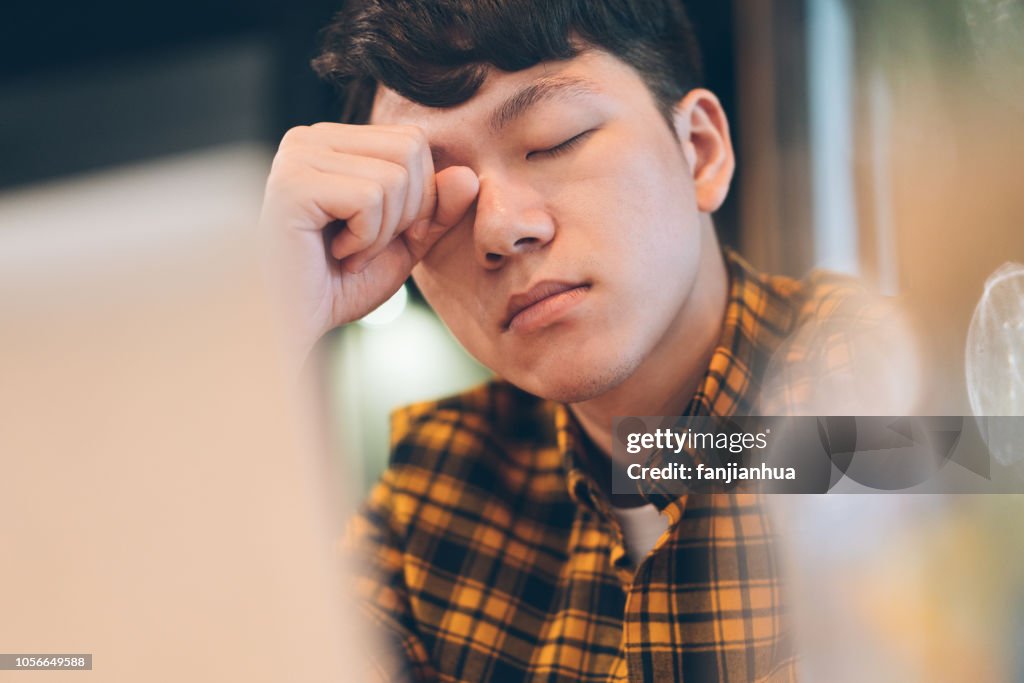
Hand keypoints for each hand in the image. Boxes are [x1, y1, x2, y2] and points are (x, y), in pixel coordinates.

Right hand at [259, 122, 478, 363]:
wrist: (296, 325)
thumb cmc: (340, 285)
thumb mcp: (404, 244)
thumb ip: (437, 210)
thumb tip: (469, 175)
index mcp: (333, 141)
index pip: (413, 142)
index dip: (420, 197)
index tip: (383, 235)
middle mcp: (310, 137)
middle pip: (410, 150)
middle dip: (407, 211)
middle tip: (365, 246)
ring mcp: (297, 156)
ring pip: (395, 177)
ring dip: (383, 231)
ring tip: (348, 253)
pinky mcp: (293, 184)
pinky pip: (370, 198)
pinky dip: (366, 239)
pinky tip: (335, 254)